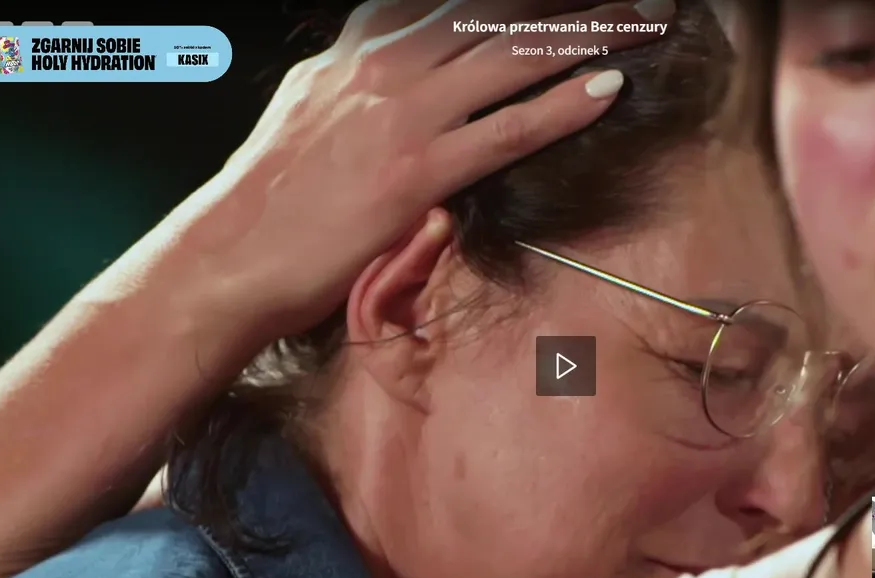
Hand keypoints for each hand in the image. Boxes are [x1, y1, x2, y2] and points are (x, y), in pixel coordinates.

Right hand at [178, 0, 670, 341]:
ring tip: (650, 17)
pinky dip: (561, 106)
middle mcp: (381, 66)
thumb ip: (358, 76)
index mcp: (358, 49)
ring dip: (593, 31)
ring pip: (512, 56)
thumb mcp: (309, 107)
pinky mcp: (412, 175)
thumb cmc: (268, 194)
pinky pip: (503, 130)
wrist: (224, 256)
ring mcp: (399, 117)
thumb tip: (389, 60)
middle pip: (497, 10)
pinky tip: (609, 87)